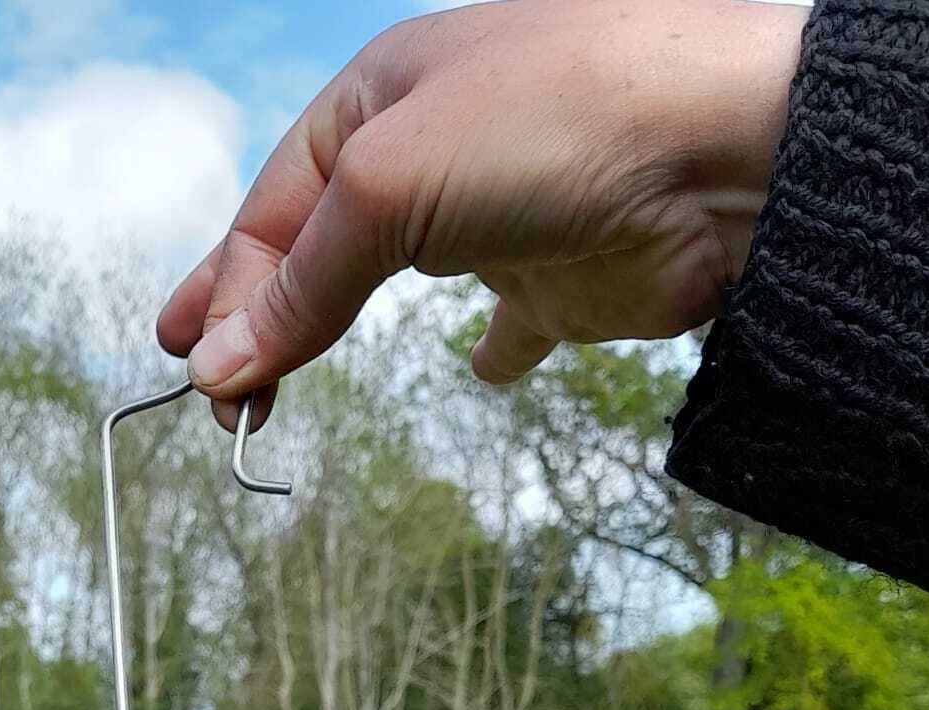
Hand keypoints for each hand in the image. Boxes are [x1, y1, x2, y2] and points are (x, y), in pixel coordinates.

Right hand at [157, 0, 804, 413]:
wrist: (726, 147)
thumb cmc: (554, 121)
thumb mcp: (389, 187)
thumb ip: (301, 284)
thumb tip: (219, 367)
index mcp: (380, 97)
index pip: (272, 209)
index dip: (227, 293)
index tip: (202, 375)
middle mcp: (432, 148)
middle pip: (314, 245)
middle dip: (254, 314)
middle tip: (210, 393)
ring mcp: (495, 213)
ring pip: (389, 281)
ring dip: (327, 330)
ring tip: (273, 390)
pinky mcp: (559, 275)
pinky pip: (509, 319)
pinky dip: (489, 349)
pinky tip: (480, 367)